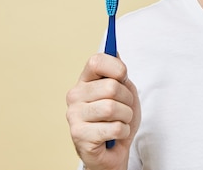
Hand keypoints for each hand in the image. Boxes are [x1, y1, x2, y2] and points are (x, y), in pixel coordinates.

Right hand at [66, 53, 140, 169]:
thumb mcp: (125, 92)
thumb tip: (115, 52)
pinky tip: (114, 135)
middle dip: (127, 100)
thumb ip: (119, 74)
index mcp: (85, 81)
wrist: (114, 151)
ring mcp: (74, 115)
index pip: (96, 61)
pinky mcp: (78, 135)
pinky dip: (123, 132)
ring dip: (126, 117)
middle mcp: (75, 95)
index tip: (124, 76)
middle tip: (125, 109)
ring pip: (113, 108)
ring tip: (120, 122)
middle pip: (111, 87)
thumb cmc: (118, 119)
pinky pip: (114, 128)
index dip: (116, 67)